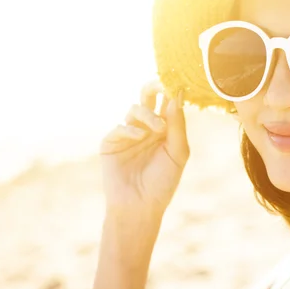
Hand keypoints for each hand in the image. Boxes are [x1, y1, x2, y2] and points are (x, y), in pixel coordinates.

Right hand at [99, 82, 188, 216]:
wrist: (140, 207)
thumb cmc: (163, 182)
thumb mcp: (177, 153)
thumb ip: (177, 125)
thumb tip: (177, 95)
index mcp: (164, 129)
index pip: (167, 102)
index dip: (172, 91)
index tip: (178, 81)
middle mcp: (146, 127)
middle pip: (147, 97)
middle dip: (153, 86)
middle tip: (162, 83)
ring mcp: (128, 134)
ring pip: (134, 109)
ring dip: (147, 114)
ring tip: (157, 129)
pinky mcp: (111, 143)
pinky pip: (119, 127)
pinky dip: (131, 129)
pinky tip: (140, 137)